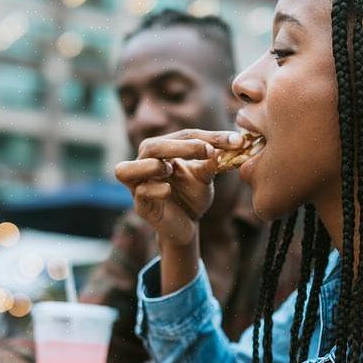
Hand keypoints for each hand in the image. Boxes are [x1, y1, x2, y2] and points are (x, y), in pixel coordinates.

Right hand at [115, 129, 242, 247]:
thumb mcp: (205, 175)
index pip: (182, 136)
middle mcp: (143, 164)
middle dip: (180, 147)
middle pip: (152, 146)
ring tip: (172, 168)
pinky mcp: (141, 207)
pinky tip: (168, 190)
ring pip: (127, 169)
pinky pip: (140, 194)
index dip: (208, 137)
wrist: (188, 226)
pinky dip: (154, 189)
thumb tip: (230, 142)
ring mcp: (138, 187)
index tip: (234, 140)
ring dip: (152, 165)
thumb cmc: (192, 195)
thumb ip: (212, 160)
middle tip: (208, 150)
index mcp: (160, 151)